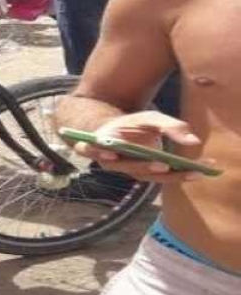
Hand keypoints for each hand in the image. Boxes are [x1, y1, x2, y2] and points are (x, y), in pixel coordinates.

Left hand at [71, 111, 210, 183]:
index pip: (172, 175)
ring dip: (133, 165)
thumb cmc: (135, 124)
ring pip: (126, 168)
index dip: (184, 175)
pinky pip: (100, 157)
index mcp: (152, 165)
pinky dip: (103, 154)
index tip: (199, 173)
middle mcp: (134, 169)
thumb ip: (172, 128)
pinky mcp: (94, 154)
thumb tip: (194, 141)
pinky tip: (107, 152)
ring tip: (137, 157)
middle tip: (166, 165)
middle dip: (157, 170)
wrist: (106, 121)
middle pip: (148, 174)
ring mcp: (115, 163)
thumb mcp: (154, 120)